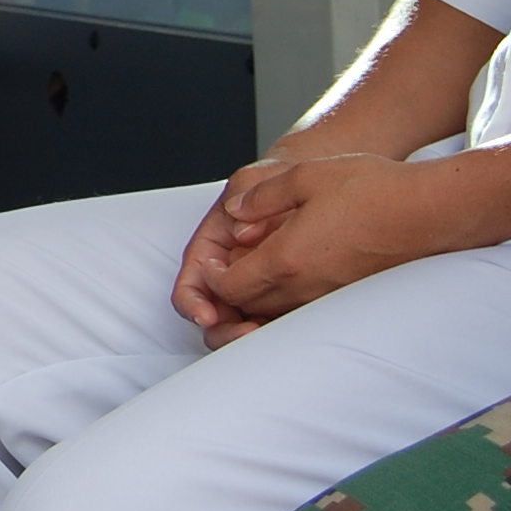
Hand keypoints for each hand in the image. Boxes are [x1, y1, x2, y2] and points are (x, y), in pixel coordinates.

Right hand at [172, 159, 287, 345]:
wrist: (317, 182)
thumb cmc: (283, 179)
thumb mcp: (259, 176)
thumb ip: (247, 195)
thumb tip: (240, 229)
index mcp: (215, 244)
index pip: (193, 280)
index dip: (193, 301)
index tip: (205, 314)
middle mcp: (232, 268)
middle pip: (215, 311)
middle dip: (224, 328)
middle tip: (245, 332)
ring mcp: (257, 284)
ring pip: (242, 322)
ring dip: (248, 335)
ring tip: (267, 334)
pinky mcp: (285, 297)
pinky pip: (274, 321)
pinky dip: (275, 332)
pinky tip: (288, 334)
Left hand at [193, 153, 448, 323]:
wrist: (432, 211)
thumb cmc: (374, 189)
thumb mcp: (306, 176)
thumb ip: (262, 196)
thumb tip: (234, 213)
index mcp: (287, 259)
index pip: (230, 287)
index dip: (211, 277)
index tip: (214, 258)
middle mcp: (306, 288)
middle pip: (249, 306)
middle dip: (230, 291)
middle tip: (229, 265)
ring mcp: (331, 299)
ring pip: (277, 313)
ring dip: (259, 298)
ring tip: (258, 270)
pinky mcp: (351, 300)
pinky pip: (305, 311)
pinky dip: (288, 302)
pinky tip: (295, 276)